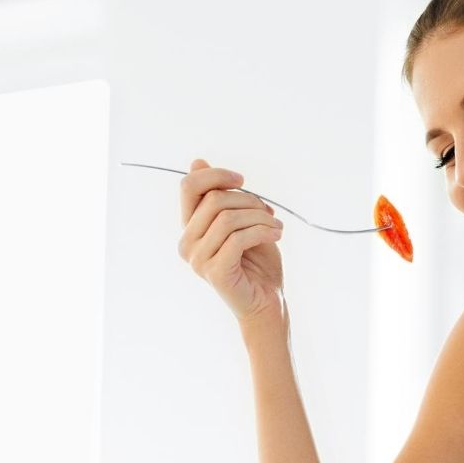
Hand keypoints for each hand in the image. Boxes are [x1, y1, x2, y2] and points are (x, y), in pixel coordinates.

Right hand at [177, 157, 284, 322]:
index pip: (189, 187)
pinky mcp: (214, 272)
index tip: (242, 180)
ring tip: (276, 227)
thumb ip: (222, 196)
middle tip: (269, 213)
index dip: (216, 175)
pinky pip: (238, 238)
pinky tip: (276, 236)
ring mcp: (198, 260)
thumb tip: (197, 162)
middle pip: (213, 199)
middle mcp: (187, 244)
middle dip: (248, 200)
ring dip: (259, 217)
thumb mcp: (242, 220)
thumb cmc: (256, 261)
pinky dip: (263, 232)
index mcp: (190, 228)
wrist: (267, 301)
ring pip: (227, 217)